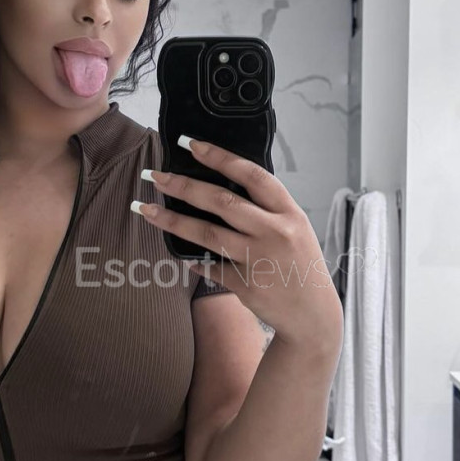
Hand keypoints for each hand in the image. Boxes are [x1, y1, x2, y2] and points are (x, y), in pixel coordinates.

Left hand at [133, 138, 342, 353]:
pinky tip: (182, 258)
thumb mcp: (295, 229)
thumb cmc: (302, 266)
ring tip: (146, 209)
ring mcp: (259, 259)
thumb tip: (222, 191)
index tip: (190, 144)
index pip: (251, 175)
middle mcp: (274, 232)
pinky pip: (210, 268)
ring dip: (173, 220)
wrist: (313, 315)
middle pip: (222, 202)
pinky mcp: (245, 285)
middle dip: (184, 186)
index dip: (220, 157)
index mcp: (289, 212)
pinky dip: (194, 262)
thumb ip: (267, 210)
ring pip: (208, 234)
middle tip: (156, 176)